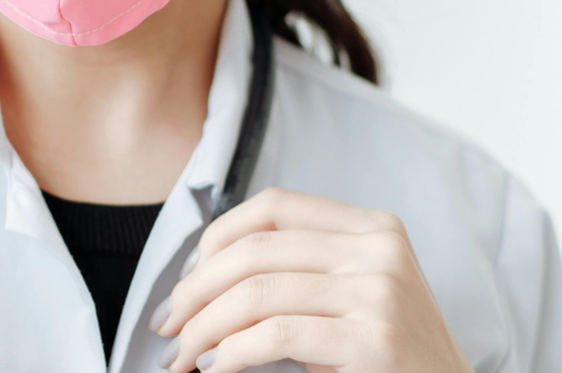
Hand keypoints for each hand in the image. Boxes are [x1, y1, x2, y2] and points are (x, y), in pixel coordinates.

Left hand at [149, 188, 472, 372]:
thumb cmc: (393, 360)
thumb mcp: (357, 293)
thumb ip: (303, 266)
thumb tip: (201, 270)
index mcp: (374, 226)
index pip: (274, 206)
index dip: (217, 238)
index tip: (187, 278)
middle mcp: (380, 250)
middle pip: (256, 250)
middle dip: (196, 289)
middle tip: (167, 324)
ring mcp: (381, 294)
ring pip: (257, 292)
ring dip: (203, 327)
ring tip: (182, 356)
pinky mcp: (374, 341)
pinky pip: (276, 335)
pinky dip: (232, 353)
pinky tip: (215, 369)